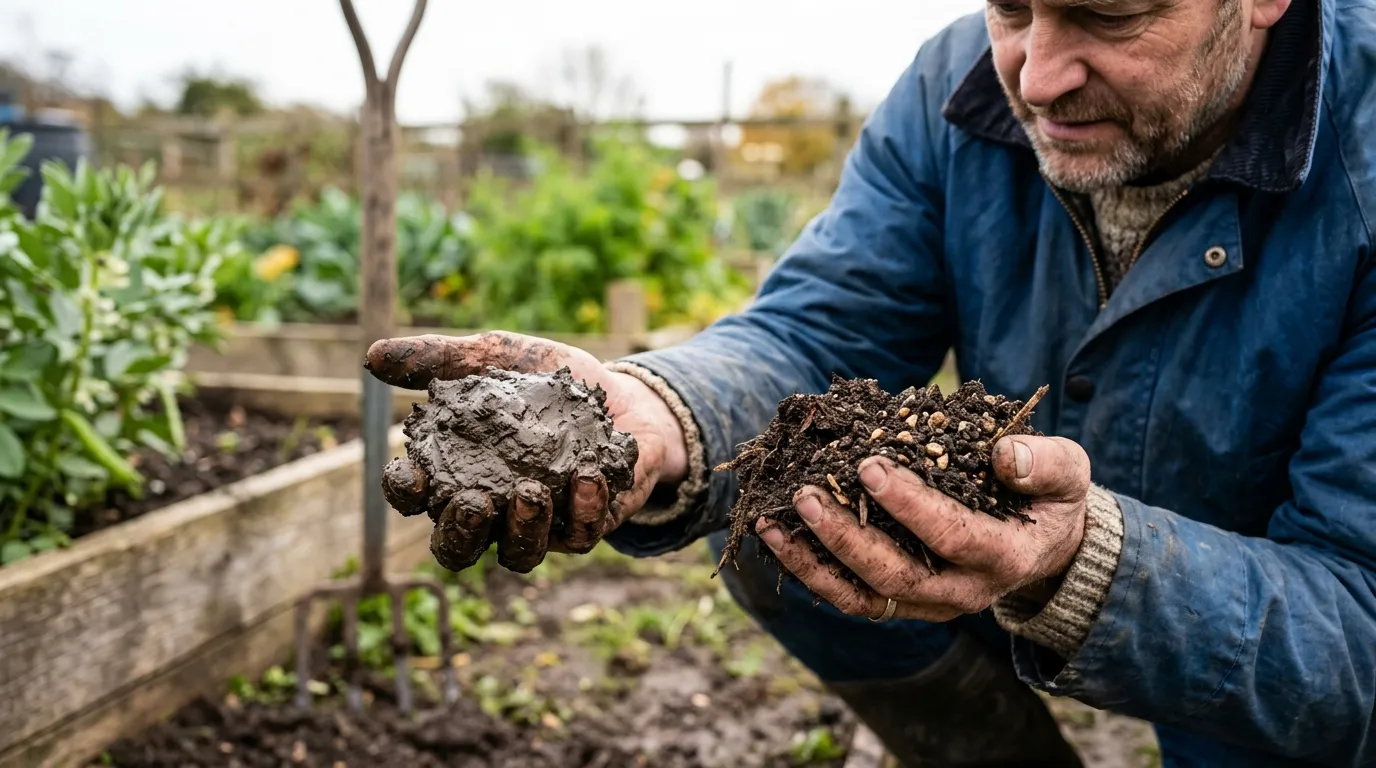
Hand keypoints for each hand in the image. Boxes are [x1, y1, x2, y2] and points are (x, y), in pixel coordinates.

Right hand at [366, 331, 687, 571]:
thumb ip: (440, 359)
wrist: (625, 396)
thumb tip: (373, 356)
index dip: (404, 492)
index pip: (414, 497)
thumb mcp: (496, 358)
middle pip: (456, 548)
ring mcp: (540, 526)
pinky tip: (587, 478)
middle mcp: (491, 512)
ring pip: (518, 554)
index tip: (409, 473)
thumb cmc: (548, 383)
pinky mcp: (588, 526)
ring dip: (522, 529)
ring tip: (529, 493)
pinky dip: (583, 510)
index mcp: (456, 475)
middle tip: (471, 502)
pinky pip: (581, 536)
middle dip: (459, 532)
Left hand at [758, 435, 1089, 620]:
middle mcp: (962, 593)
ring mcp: (927, 604)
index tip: (868, 466)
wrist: (1044, 543)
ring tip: (770, 521)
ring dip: (812, 562)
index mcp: (1004, 558)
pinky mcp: (901, 602)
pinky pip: (849, 597)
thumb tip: (1006, 456)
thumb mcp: (1068, 473)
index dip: (909, 505)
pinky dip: (810, 571)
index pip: (951, 536)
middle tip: (806, 493)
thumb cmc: (1050, 497)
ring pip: (862, 597)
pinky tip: (776, 536)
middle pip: (894, 577)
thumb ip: (1046, 463)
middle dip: (846, 536)